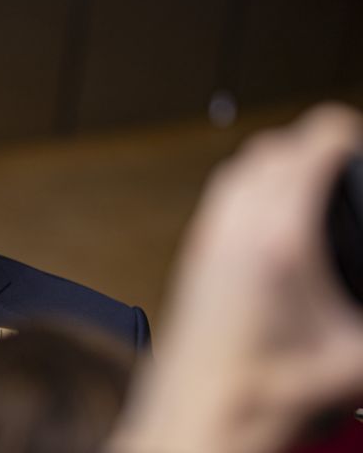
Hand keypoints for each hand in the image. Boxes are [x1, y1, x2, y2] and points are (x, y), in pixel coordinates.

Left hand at [110, 104, 362, 452]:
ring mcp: (209, 239)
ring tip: (309, 174)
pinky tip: (270, 211)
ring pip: (240, 168)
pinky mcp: (194, 255)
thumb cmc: (264, 390)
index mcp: (281, 239)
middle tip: (341, 155)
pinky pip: (221, 196)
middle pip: (273, 147)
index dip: (341, 131)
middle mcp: (236, 229)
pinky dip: (248, 184)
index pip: (310, 147)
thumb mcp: (355, 356)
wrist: (200, 411)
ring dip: (275, 159)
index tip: (357, 139)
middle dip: (311, 142)